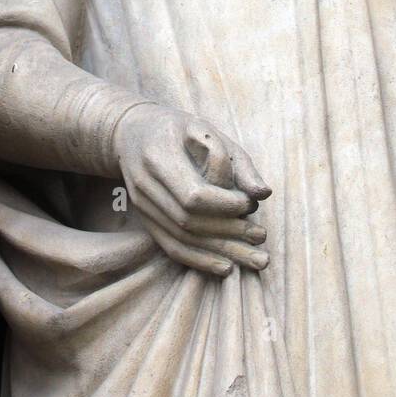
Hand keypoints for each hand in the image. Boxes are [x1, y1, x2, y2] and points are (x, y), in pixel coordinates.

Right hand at [115, 103, 270, 277]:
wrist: (132, 133)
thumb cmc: (178, 128)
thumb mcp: (208, 131)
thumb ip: (236, 161)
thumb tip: (264, 194)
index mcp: (159, 156)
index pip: (193, 195)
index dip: (225, 206)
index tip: (250, 204)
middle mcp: (144, 186)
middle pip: (188, 222)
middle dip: (229, 233)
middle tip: (261, 236)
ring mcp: (141, 207)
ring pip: (182, 240)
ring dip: (221, 252)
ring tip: (256, 258)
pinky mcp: (146, 221)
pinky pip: (171, 248)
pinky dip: (200, 261)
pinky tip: (227, 267)